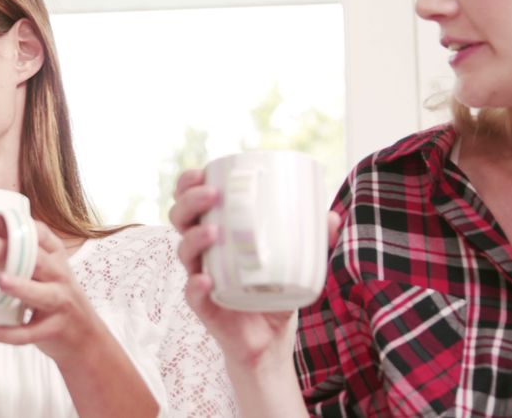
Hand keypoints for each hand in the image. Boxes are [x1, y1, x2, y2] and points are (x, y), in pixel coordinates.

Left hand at [0, 220, 107, 367]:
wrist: (85, 336)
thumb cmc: (53, 296)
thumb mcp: (45, 271)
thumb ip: (21, 255)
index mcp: (55, 257)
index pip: (39, 234)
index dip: (14, 225)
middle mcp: (60, 276)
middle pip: (35, 259)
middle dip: (6, 250)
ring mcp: (60, 304)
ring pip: (41, 295)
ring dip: (20, 287)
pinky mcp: (54, 331)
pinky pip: (27, 333)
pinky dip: (1, 332)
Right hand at [168, 168, 340, 369]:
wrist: (270, 339)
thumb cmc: (275, 292)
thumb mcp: (296, 262)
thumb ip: (312, 240)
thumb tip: (331, 216)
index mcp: (216, 233)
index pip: (192, 202)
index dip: (188, 184)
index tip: (201, 173)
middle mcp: (202, 252)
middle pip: (179, 219)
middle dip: (189, 202)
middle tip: (212, 195)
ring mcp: (200, 277)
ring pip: (182, 251)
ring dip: (193, 237)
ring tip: (214, 232)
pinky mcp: (204, 306)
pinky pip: (192, 293)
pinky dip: (195, 285)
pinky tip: (205, 279)